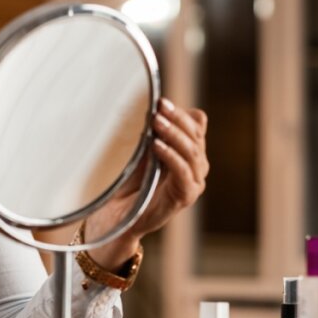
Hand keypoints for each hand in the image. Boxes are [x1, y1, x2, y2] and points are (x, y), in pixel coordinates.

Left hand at [86, 97, 208, 270]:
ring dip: (173, 134)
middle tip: (160, 107)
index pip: (196, 125)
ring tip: (156, 122)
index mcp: (189, 152)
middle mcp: (196, 166)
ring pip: (192, 151)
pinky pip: (183, 172)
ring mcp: (194, 182)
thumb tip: (156, 107)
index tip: (161, 101)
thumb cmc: (131, 183)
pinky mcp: (186, 196)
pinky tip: (156, 145)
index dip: (181, 113)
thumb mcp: (143, 152)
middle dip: (177, 119)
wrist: (120, 216)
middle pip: (196, 135)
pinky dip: (170, 156)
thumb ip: (154, 134)